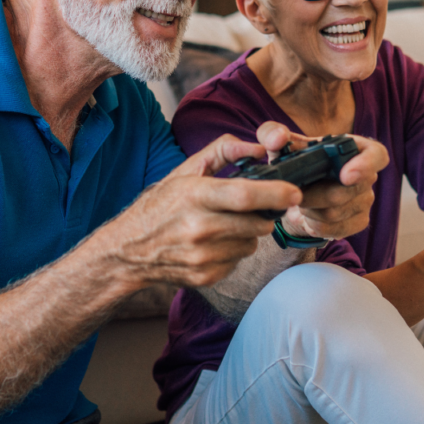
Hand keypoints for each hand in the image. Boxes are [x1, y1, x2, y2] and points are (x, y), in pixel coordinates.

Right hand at [106, 134, 301, 287]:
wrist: (128, 251)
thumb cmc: (160, 206)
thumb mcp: (184, 171)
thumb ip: (222, 151)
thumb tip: (258, 147)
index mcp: (194, 196)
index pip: (243, 196)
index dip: (274, 194)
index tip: (295, 192)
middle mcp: (199, 228)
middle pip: (256, 223)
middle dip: (264, 214)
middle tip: (253, 207)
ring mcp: (203, 257)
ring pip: (252, 243)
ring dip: (247, 233)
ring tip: (223, 224)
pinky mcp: (206, 276)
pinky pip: (239, 260)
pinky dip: (233, 250)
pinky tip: (212, 243)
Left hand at [254, 122, 387, 239]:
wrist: (299, 191)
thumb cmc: (297, 162)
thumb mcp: (281, 145)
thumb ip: (273, 134)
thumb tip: (278, 139)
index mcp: (356, 148)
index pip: (376, 155)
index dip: (365, 165)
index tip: (345, 176)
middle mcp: (367, 175)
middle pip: (345, 192)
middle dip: (311, 195)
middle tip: (293, 192)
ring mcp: (365, 200)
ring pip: (336, 212)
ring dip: (309, 210)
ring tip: (299, 203)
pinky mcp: (359, 221)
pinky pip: (337, 229)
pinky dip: (316, 225)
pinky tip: (308, 218)